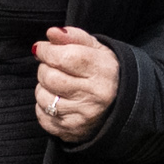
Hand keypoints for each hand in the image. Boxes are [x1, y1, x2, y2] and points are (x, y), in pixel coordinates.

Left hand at [33, 26, 119, 141]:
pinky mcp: (71, 131)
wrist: (121, 106)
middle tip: (54, 68)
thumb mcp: (96, 50)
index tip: (43, 49)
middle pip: (50, 77)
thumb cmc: (103, 73)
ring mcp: (83, 116)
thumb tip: (52, 33)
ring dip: (44, 88)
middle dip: (45, 68)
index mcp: (103, 72)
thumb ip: (73, 37)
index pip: (64, 57)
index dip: (47, 51)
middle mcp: (96, 96)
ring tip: (59, 86)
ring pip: (43, 97)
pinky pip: (42, 115)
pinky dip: (44, 107)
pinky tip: (59, 102)